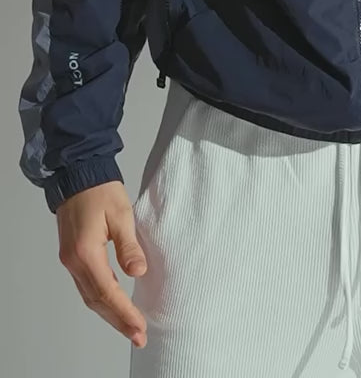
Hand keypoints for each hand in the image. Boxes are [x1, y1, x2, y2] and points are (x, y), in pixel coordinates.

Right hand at [56, 180, 147, 349]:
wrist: (78, 174)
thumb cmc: (100, 190)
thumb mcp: (121, 214)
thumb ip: (128, 245)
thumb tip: (137, 272)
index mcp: (86, 252)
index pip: (107, 292)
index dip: (124, 312)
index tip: (140, 326)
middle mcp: (74, 261)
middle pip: (96, 301)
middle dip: (118, 320)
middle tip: (138, 335)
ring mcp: (70, 260)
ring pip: (90, 296)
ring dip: (109, 313)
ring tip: (130, 326)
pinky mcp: (72, 256)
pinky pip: (86, 286)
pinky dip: (102, 299)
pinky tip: (115, 304)